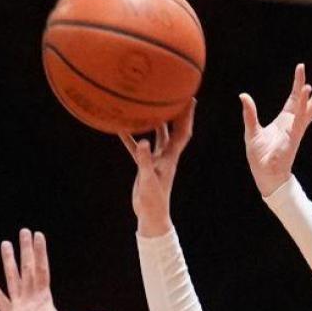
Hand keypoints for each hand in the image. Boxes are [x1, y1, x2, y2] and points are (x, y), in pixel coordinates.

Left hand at [0, 228, 109, 310]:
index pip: (42, 269)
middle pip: (27, 268)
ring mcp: (16, 304)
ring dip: (8, 261)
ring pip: (11, 278)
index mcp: (42, 298)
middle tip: (24, 231)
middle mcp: (27, 297)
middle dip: (26, 249)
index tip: (38, 235)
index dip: (40, 251)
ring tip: (5, 244)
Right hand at [123, 101, 195, 237]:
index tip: (190, 98)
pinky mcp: (145, 166)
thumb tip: (143, 142)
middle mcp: (166, 156)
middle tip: (174, 95)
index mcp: (171, 157)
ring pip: (157, 136)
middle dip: (176, 113)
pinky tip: (121, 128)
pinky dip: (132, 138)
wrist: (151, 215)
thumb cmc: (153, 200)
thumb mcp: (148, 179)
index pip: (182, 132)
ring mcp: (156, 160)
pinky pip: (138, 148)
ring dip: (155, 122)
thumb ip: (145, 160)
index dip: (187, 116)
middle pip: (173, 130)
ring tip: (150, 104)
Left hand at [240, 64, 311, 197]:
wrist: (265, 176)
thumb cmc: (261, 156)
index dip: (299, 83)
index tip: (301, 67)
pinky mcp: (293, 136)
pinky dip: (304, 104)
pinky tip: (307, 90)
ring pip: (311, 106)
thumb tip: (243, 96)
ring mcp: (296, 129)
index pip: (295, 97)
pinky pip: (300, 118)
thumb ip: (250, 113)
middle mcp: (295, 123)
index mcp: (286, 120)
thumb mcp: (252, 130)